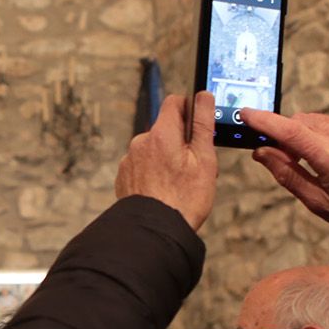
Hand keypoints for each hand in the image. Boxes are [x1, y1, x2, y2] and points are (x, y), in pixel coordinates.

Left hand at [115, 92, 216, 230]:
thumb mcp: (204, 160)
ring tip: (178, 185)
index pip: (174, 102)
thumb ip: (203, 124)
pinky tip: (162, 192)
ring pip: (153, 150)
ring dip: (165, 159)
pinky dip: (152, 174)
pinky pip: (142, 167)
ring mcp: (130, 160)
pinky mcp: (124, 177)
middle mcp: (141, 142)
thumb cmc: (184, 200)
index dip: (189, 109)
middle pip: (165, 129)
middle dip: (179, 142)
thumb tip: (203, 96)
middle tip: (193, 167)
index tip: (197, 125)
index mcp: (162, 134)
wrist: (155, 232)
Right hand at [239, 110, 328, 237]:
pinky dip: (320, 133)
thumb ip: (287, 174)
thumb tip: (261, 152)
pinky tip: (327, 153)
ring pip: (314, 120)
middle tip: (282, 157)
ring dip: (302, 133)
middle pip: (300, 121)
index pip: (291, 132)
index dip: (265, 121)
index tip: (246, 114)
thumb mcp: (317, 202)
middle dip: (284, 134)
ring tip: (309, 159)